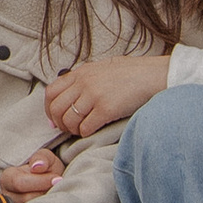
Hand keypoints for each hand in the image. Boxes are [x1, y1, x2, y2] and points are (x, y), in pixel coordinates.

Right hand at [0, 151, 60, 197]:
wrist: (51, 181)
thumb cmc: (46, 168)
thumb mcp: (45, 157)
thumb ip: (41, 158)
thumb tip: (37, 166)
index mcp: (7, 178)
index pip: (19, 183)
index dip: (40, 181)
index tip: (57, 178)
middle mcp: (8, 196)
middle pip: (26, 199)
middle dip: (45, 192)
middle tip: (59, 186)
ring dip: (47, 201)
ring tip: (55, 192)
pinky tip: (53, 202)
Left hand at [45, 50, 171, 138]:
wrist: (152, 76)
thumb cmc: (131, 74)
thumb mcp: (102, 69)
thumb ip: (84, 80)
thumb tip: (69, 96)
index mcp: (81, 73)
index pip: (51, 92)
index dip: (49, 109)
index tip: (55, 119)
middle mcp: (84, 83)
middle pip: (56, 108)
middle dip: (59, 123)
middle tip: (69, 129)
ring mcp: (94, 96)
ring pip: (69, 120)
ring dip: (73, 130)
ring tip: (82, 130)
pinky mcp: (106, 109)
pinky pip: (85, 128)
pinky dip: (86, 133)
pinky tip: (93, 131)